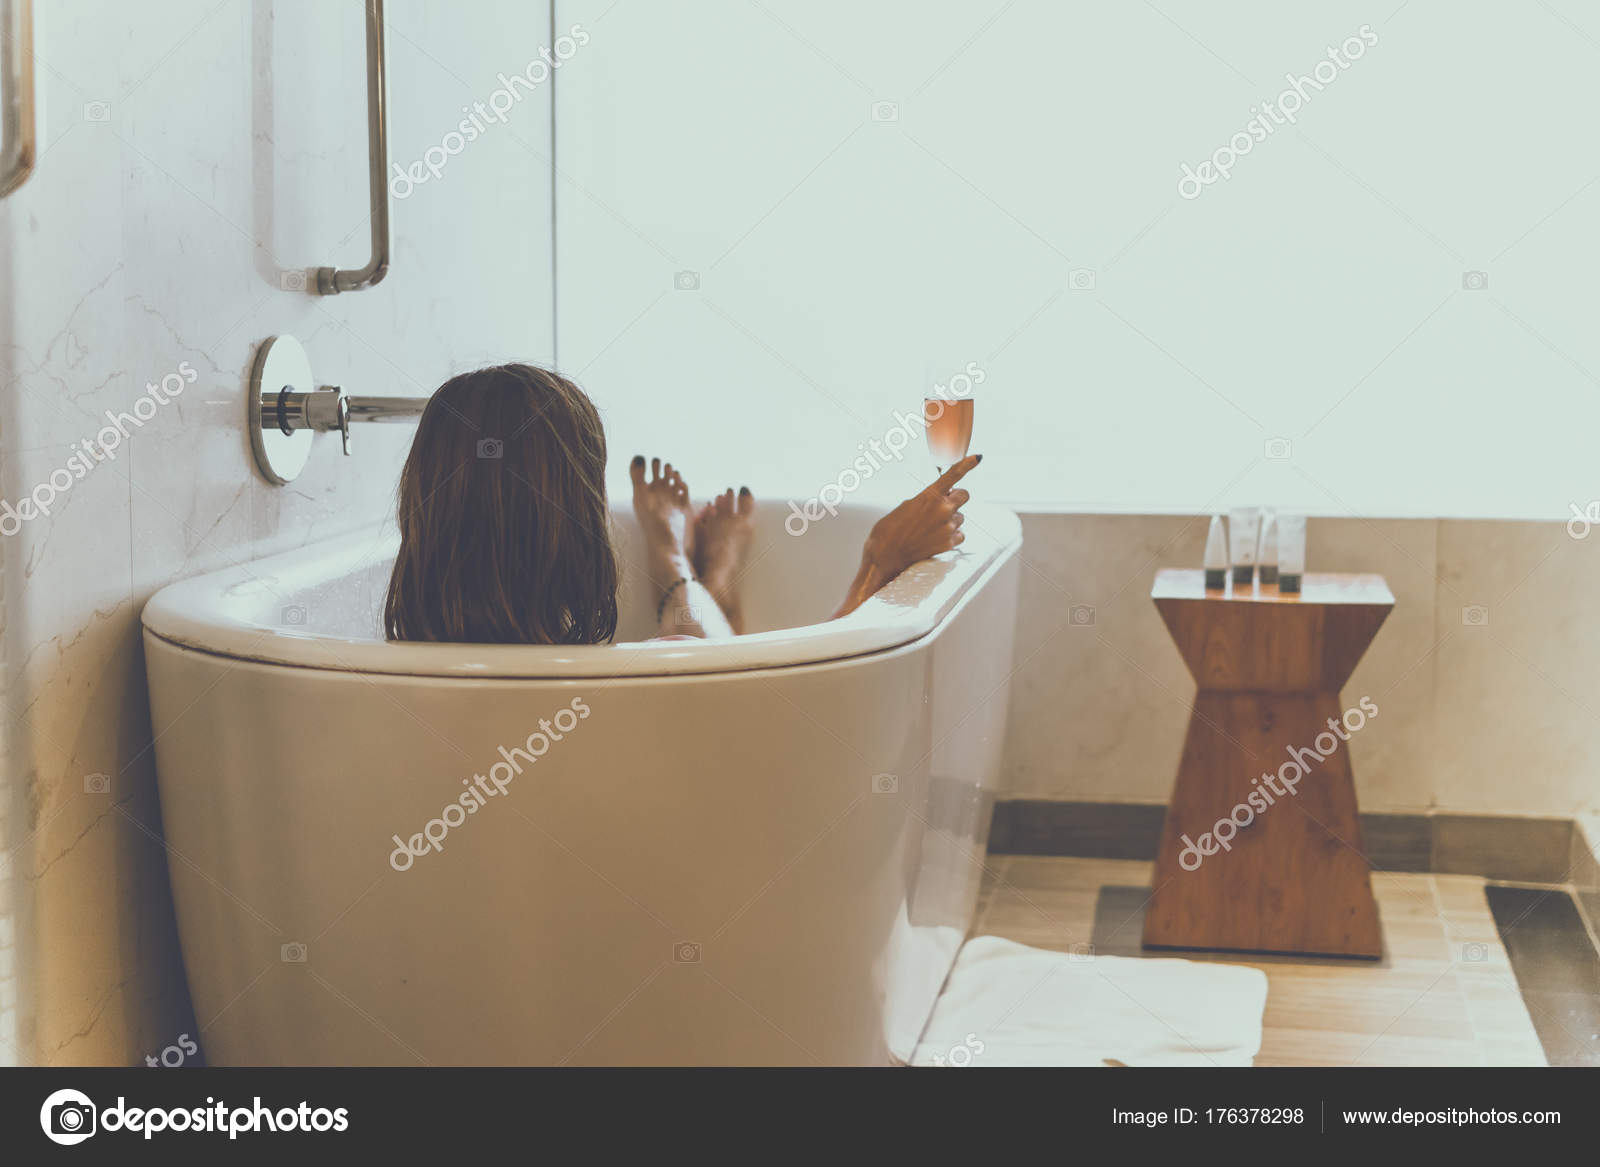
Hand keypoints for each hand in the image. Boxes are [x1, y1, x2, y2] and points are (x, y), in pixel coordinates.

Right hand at [862, 454, 980, 578]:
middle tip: (942, 506)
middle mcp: (943, 509)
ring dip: (950, 519)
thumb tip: (939, 500)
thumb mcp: (907, 506)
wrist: (886, 555)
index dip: (967, 464)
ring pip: (960, 517)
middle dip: (955, 498)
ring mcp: (948, 527)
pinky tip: (936, 538)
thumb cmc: (890, 530)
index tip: (977, 458)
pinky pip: (960, 534)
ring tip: (930, 528)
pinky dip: (951, 535)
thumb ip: (927, 499)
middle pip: (964, 496)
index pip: (953, 475)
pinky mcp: (950, 543)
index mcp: (930, 496)